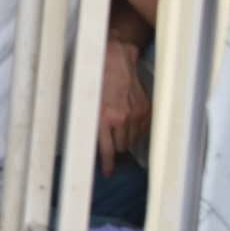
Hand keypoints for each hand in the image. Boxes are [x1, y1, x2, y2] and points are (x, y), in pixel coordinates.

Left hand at [97, 38, 150, 175]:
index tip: (107, 173)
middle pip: (121, 148)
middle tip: (110, 141)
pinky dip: (135, 128)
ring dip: (125, 138)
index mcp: (102, 117)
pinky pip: (141, 129)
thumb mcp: (84, 101)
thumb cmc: (95, 76)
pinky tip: (128, 119)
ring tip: (118, 127)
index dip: (107, 164)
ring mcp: (135, 114)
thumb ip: (90, 122)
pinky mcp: (145, 109)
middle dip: (115, 147)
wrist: (115, 58)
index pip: (106, 150)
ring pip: (132, 140)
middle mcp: (120, 118)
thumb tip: (90, 142)